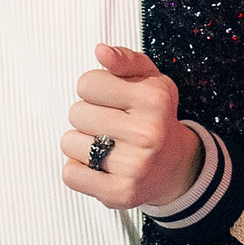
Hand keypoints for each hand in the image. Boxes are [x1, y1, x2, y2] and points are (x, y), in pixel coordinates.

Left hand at [60, 43, 200, 208]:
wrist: (174, 167)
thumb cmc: (155, 118)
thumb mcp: (149, 80)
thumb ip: (125, 60)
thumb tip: (101, 51)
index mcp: (154, 99)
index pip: (86, 83)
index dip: (94, 90)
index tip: (111, 100)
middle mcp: (147, 133)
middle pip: (76, 113)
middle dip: (88, 117)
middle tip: (111, 125)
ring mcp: (134, 166)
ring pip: (69, 142)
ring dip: (81, 143)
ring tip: (106, 145)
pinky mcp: (119, 193)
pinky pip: (70, 174)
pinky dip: (78, 169)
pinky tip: (99, 165)